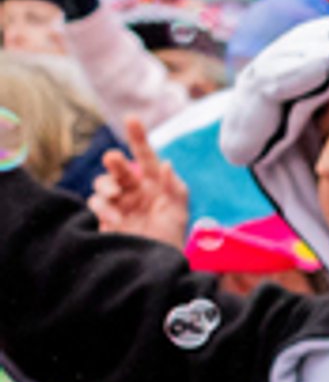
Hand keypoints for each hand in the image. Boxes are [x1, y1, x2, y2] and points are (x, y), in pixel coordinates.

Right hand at [89, 117, 190, 247]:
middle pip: (119, 167)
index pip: (145, 156)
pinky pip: (97, 204)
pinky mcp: (105, 217)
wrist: (155, 263)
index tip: (131, 118)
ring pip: (103, 183)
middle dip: (115, 162)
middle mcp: (133, 189)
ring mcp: (118, 202)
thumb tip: (166, 163)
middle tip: (114, 160)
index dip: (138, 136)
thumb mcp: (179, 211)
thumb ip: (175, 188)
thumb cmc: (170, 236)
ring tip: (118, 197)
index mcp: (153, 183)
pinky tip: (118, 221)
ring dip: (107, 186)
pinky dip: (105, 209)